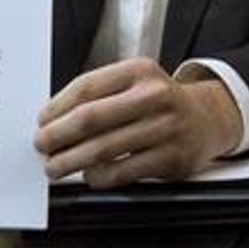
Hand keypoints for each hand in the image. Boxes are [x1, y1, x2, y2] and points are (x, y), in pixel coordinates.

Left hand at [34, 57, 241, 188]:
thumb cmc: (159, 101)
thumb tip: (53, 119)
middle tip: (42, 145)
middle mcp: (154, 95)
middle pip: (91, 118)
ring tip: (55, 167)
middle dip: (57, 136)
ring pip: (102, 149)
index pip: (86, 86)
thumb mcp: (136, 82)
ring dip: (70, 161)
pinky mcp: (170, 157)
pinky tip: (90, 175)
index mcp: (140, 70)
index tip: (42, 120)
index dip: (57, 106)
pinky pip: (122, 172)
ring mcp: (165, 127)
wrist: (206, 119)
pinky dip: (98, 177)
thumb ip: (101, 94)